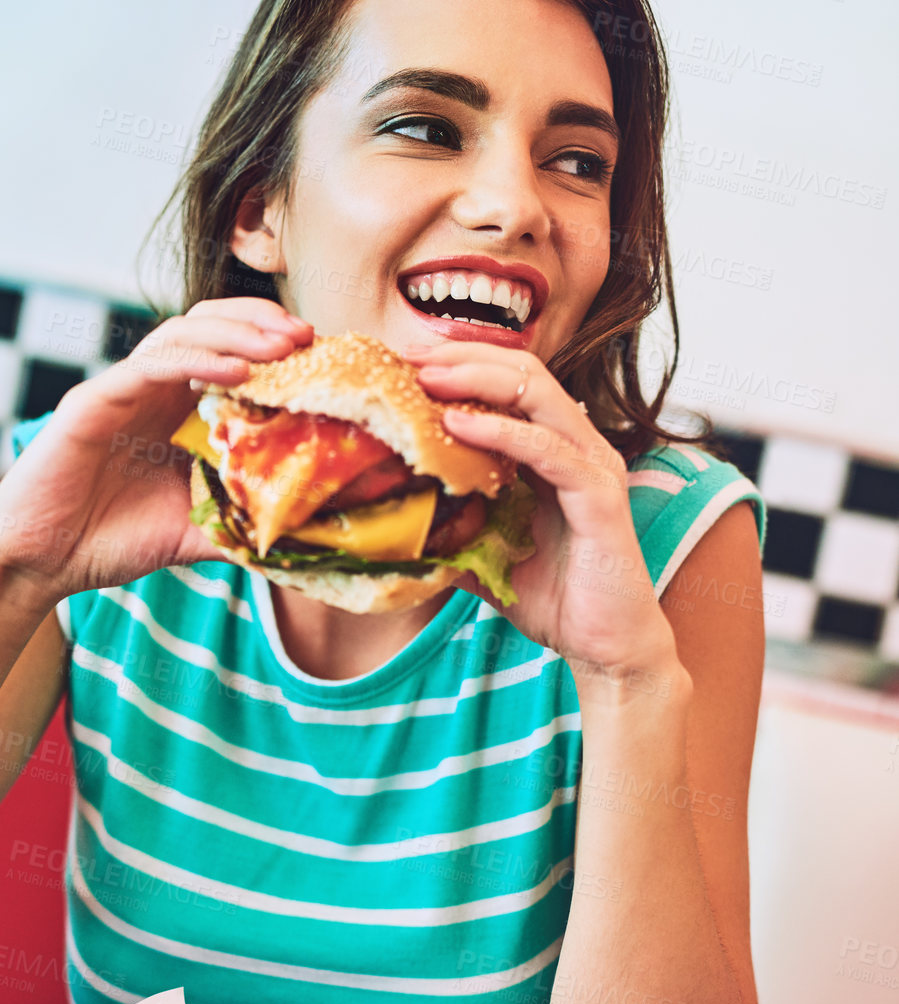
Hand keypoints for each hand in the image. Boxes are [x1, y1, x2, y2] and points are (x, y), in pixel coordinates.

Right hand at [0, 298, 312, 604]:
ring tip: (284, 345)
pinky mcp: (93, 403)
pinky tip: (238, 371)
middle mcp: (149, 390)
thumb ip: (238, 524)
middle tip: (309, 339)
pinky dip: (196, 362)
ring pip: (183, 336)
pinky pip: (149, 368)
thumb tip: (301, 536)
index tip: (321, 359)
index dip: (274, 348)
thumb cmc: (109, 542)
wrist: (41, 564)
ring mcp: (121, 390)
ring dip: (239, 334)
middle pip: (211, 328)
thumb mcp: (193, 533)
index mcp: (173, 410)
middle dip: (263, 325)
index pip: (229, 354)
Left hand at [399, 341, 676, 678]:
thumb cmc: (556, 600)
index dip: (459, 367)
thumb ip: (455, 530)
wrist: (605, 647)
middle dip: (463, 358)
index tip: (405, 365)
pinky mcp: (601, 496)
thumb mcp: (488, 558)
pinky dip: (502, 431)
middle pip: (523, 373)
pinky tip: (458, 424)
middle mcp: (578, 448)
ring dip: (477, 381)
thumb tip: (399, 524)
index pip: (509, 385)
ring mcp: (593, 467)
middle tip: (409, 357)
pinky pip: (549, 449)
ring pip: (538, 396)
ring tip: (426, 378)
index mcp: (554, 453)